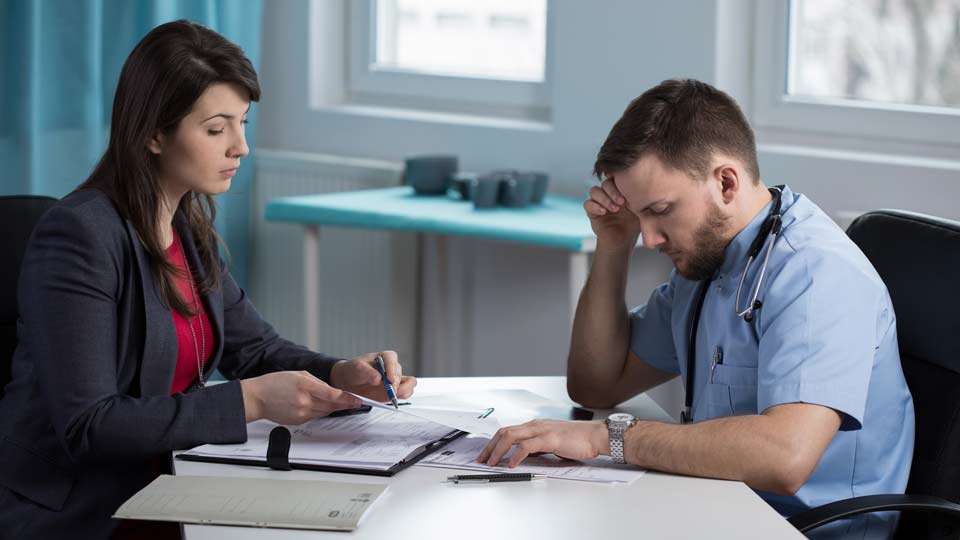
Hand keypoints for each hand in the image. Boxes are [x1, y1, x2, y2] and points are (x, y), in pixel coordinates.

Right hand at [240, 371, 361, 423]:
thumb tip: (332, 390)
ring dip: (334, 407)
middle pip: (332, 405)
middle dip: (345, 404)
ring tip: (343, 403)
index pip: (332, 394)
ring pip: (325, 412)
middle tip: (357, 402)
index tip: (358, 399)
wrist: (258, 398)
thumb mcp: (298, 374)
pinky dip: (321, 411)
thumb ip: (317, 382)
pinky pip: (315, 416)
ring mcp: (301, 413)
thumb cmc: (275, 383)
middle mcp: (304, 401)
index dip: (348, 398)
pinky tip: (321, 406)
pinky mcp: (299, 421)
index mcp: (305, 386)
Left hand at [329, 350, 416, 401]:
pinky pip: (406, 393)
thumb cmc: (354, 370)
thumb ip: (368, 372)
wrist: (349, 381)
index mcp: (384, 357)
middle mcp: (392, 367)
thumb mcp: (357, 368)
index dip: (392, 369)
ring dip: (403, 390)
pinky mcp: (394, 390)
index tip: (390, 379)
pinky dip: (402, 397)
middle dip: (396, 384)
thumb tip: (378, 379)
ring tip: (393, 395)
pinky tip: (393, 399)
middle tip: (389, 391)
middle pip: (400, 374)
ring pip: (409, 383)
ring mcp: (394, 379)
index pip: (392, 359)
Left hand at [477, 419, 609, 467]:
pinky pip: (527, 446)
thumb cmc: (577, 440)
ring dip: (498, 450)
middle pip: (504, 432)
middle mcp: (535, 424)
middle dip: (490, 447)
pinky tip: (511, 464)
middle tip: (481, 459)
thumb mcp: (552, 442)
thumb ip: (537, 447)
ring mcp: (541, 430)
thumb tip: (523, 457)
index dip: (494, 442)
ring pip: (511, 436)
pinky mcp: (549, 438)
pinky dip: (516, 455)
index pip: (508, 431)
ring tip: (491, 462)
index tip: (486, 454)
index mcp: (535, 425)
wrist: (595, 436)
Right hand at [584, 176, 641, 249]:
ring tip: (615, 209)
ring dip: (604, 198)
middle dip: (613, 191)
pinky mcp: (592, 212)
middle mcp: (608, 194)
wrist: (623, 242)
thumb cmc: (634, 225)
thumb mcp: (641, 210)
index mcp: (620, 190)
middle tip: (622, 202)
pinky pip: (588, 204)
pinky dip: (595, 206)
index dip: (618, 179)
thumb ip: (641, 198)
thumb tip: (647, 187)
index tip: (627, 184)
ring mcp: (599, 202)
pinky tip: (604, 212)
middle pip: (605, 183)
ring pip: (594, 191)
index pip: (615, 177)